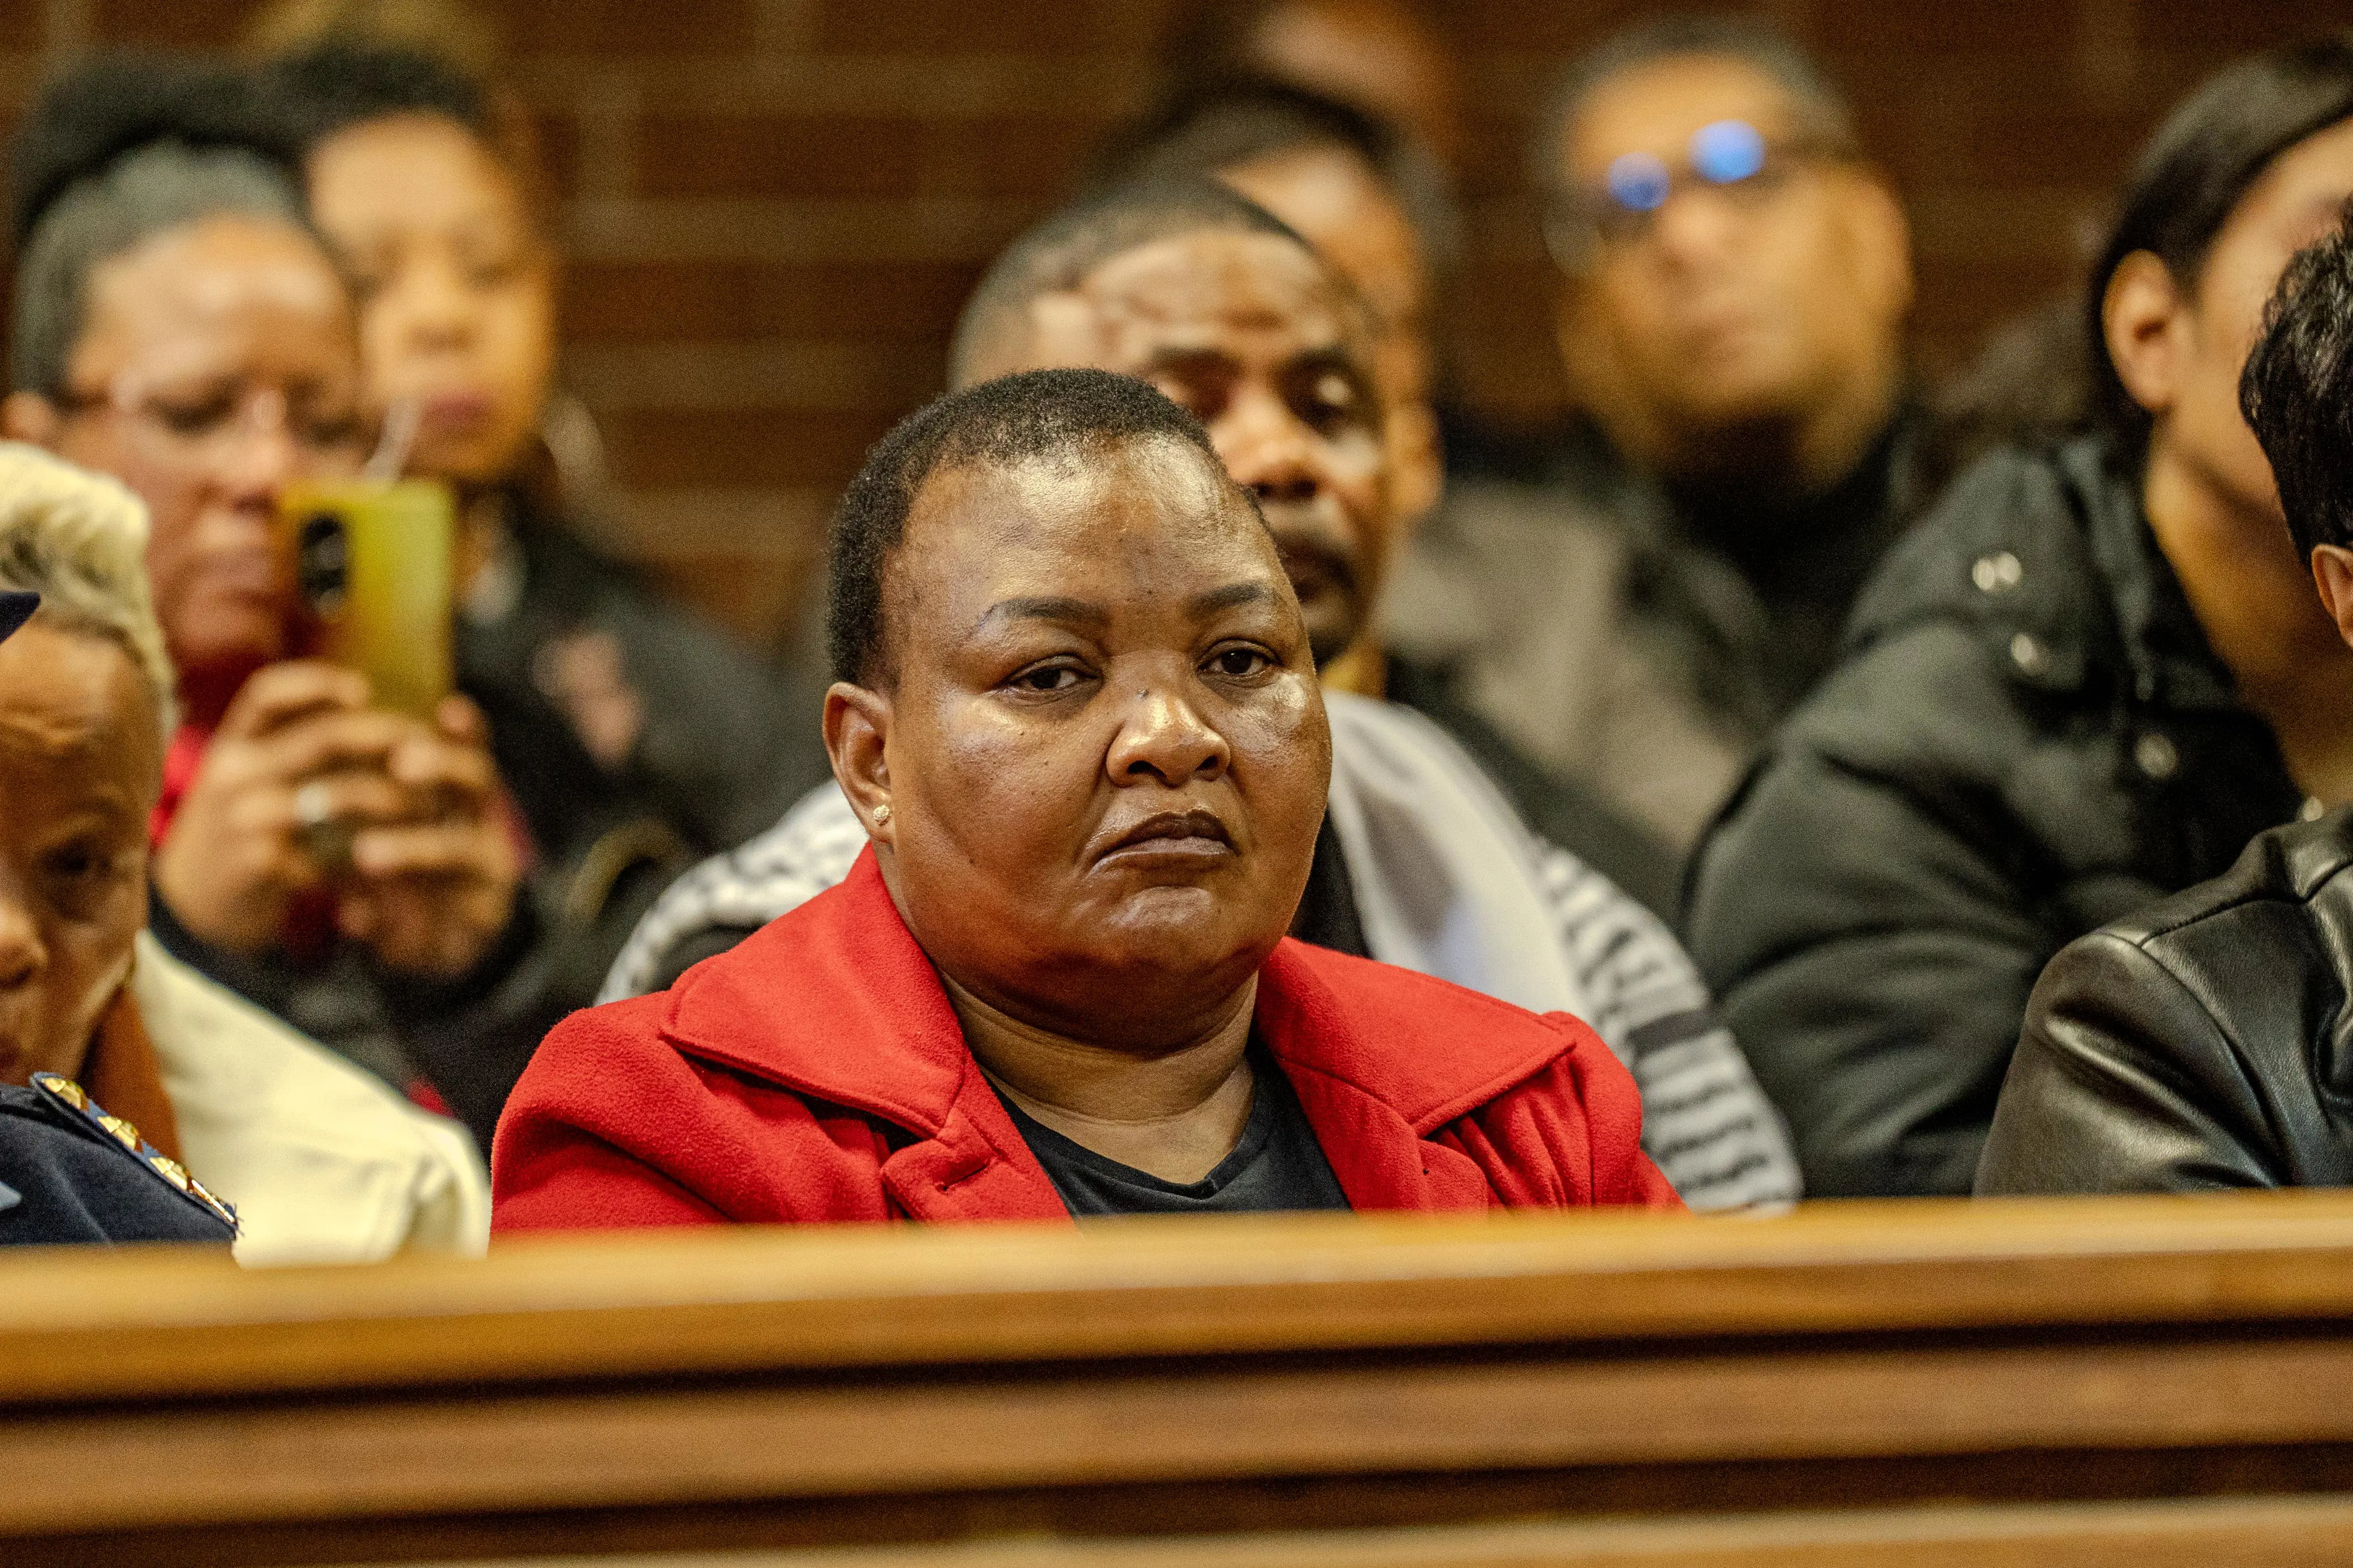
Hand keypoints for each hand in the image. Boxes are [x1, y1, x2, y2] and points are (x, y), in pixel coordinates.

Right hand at [155, 663, 423, 955]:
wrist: (189, 905)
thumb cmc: (233, 832)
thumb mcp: (243, 778)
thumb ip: (285, 747)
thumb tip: (367, 715)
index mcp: (232, 745)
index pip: (267, 695)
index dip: (316, 683)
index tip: (362, 690)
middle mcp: (233, 774)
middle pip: (320, 738)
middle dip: (382, 737)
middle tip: (425, 744)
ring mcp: (244, 819)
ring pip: (336, 796)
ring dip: (390, 798)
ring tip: (426, 804)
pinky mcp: (260, 864)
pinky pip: (332, 852)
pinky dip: (370, 851)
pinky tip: (399, 854)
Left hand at [333, 695, 522, 979]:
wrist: (438, 940)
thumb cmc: (404, 865)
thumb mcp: (389, 826)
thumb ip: (365, 795)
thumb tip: (321, 749)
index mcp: (461, 797)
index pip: (470, 751)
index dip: (467, 731)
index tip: (449, 709)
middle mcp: (481, 827)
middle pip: (477, 784)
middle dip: (444, 768)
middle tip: (403, 763)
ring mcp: (483, 875)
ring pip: (460, 851)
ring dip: (412, 848)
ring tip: (365, 852)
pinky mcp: (472, 921)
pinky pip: (439, 918)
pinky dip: (392, 917)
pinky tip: (354, 917)